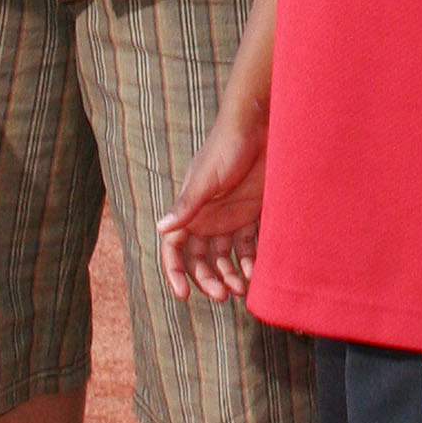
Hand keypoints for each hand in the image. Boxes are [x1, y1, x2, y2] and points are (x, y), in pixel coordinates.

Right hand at [157, 99, 268, 302]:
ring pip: (224, 257)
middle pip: (200, 259)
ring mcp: (229, 217)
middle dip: (207, 280)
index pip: (174, 248)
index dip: (175, 271)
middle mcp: (206, 218)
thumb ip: (187, 205)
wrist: (260, 127)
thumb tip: (161, 229)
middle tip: (221, 296)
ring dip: (229, 276)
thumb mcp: (206, 178)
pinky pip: (248, 245)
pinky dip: (250, 261)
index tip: (184, 294)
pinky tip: (257, 274)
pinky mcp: (251, 214)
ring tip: (241, 290)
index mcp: (189, 210)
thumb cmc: (227, 147)